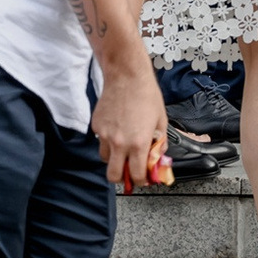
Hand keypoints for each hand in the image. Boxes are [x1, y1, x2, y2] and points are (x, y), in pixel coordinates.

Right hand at [88, 65, 167, 190]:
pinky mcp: (96, 127)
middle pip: (113, 176)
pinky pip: (100, 141)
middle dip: (121, 178)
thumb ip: (159, 142)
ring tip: (124, 146)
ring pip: (105, 159)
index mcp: (138, 143)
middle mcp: (119, 143)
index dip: (140, 181)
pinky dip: (108, 141)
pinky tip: (117, 128)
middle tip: (129, 171)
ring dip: (114, 158)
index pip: (136, 174)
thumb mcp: (161, 120)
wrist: (127, 76)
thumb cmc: (146, 95)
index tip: (143, 179)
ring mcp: (104, 135)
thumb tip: (158, 156)